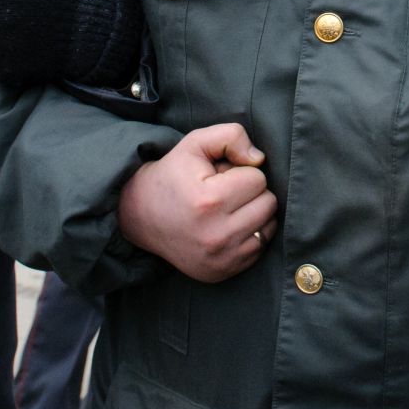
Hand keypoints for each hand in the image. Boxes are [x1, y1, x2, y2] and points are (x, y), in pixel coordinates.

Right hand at [116, 122, 277, 283]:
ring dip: (254, 213)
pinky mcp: (222, 272)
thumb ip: (232, 136)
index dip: (242, 172)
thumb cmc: (173, 174)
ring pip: (268, 226)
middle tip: (224, 192)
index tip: (220, 176)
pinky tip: (227, 226)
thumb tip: (259, 159)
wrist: (141, 215)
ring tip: (226, 209)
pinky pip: (260, 247)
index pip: (258, 179)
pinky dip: (250, 234)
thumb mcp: (196, 143)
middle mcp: (216, 235)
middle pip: (268, 203)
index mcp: (209, 201)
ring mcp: (220, 258)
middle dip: (251, 192)